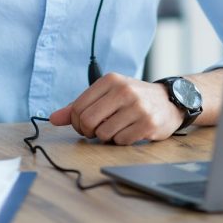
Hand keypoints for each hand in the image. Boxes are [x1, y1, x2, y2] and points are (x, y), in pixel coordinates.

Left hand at [49, 73, 182, 144]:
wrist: (169, 101)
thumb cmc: (132, 98)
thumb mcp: (106, 95)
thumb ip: (78, 106)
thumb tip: (53, 119)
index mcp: (110, 80)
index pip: (77, 108)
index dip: (76, 122)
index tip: (84, 124)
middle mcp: (124, 90)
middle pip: (87, 121)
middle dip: (88, 132)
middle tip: (96, 131)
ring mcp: (137, 107)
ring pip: (103, 134)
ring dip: (106, 137)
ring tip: (117, 128)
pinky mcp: (148, 124)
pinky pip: (121, 141)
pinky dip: (122, 140)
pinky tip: (130, 131)